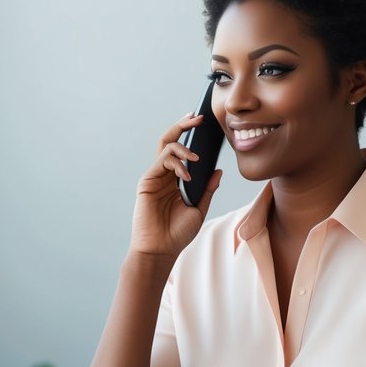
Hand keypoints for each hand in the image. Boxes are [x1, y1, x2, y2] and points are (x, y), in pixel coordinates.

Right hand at [128, 114, 222, 258]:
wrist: (160, 249)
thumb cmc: (177, 234)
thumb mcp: (199, 209)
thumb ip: (208, 189)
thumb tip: (218, 170)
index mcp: (176, 180)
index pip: (182, 150)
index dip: (191, 135)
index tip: (204, 123)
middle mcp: (164, 175)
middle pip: (171, 140)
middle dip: (183, 126)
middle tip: (198, 117)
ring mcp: (155, 176)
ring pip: (166, 146)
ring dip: (183, 147)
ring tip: (197, 158)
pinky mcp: (147, 181)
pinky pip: (162, 161)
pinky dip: (176, 163)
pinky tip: (187, 175)